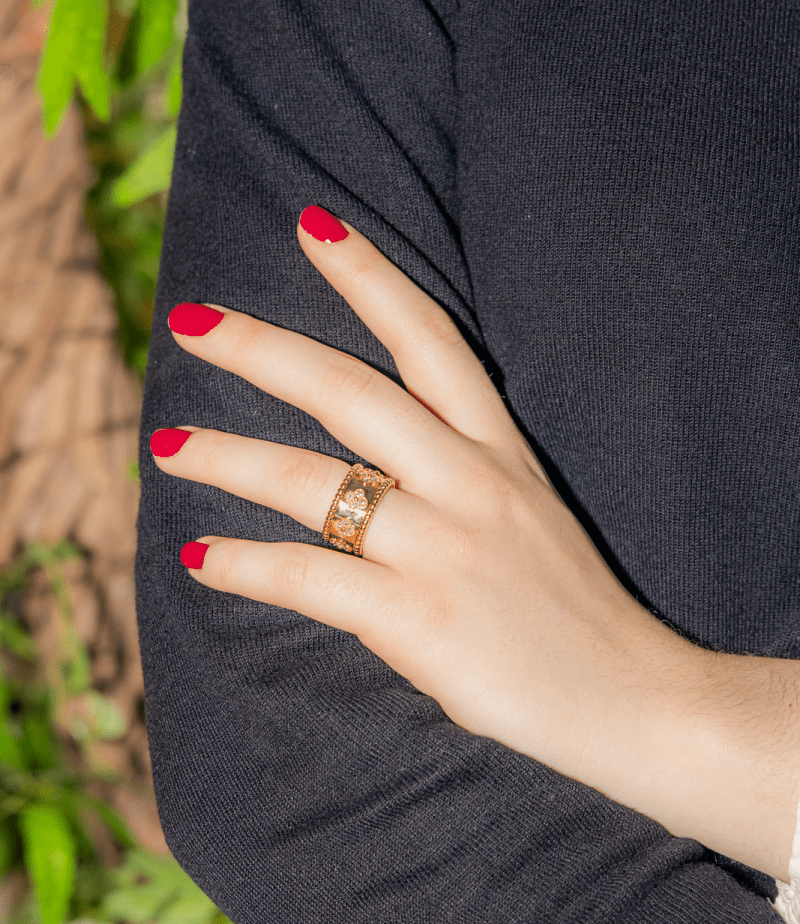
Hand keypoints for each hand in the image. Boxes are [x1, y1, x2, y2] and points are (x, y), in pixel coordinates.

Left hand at [151, 206, 799, 879]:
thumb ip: (458, 477)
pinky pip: (308, 578)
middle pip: (350, 391)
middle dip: (263, 347)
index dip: (369, 277)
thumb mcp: (529, 514)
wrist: (632, 700)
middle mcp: (470, 484)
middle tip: (190, 320)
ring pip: (311, 481)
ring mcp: (443, 550)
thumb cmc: (572, 612)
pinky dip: (246, 566)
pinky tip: (202, 558)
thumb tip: (362, 468)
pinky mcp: (418, 620)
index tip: (312, 223)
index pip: (431, 340)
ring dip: (228, 458)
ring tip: (165, 447)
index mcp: (500, 451)